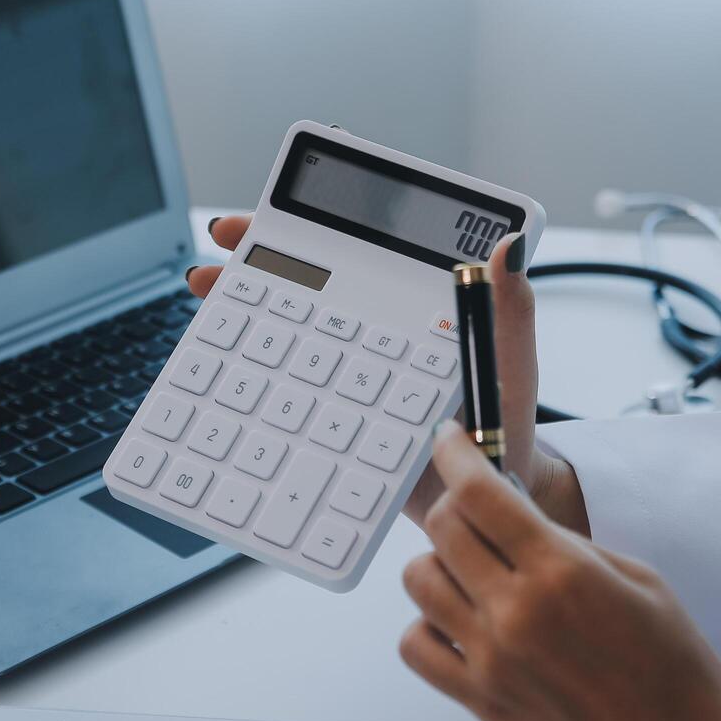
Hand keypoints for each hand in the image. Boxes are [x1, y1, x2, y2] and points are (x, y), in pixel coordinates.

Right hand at [190, 215, 588, 532]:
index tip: (262, 219)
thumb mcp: (512, 361)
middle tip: (216, 255)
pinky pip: (282, 396)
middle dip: (251, 265)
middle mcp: (367, 337)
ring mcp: (342, 379)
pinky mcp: (328, 421)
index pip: (352, 255)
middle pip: (303, 288)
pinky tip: (222, 374)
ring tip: (207, 292)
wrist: (483, 502)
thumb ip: (512, 308)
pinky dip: (246, 381)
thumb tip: (507, 246)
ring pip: (282, 336)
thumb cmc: (506, 425)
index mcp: (407, 311)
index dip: (305, 230)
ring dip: (238, 313)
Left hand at [400, 422, 720, 720]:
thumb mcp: (645, 583)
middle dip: (454, 505)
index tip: (448, 440)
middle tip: (477, 512)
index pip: (480, 492)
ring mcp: (491, 659)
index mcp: (563, 571)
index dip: (455, 454)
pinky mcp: (479, 701)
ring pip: (419, 581)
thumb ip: (572, 546)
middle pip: (443, 528)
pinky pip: (415, 646)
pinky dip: (427, 626)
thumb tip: (518, 520)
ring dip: (440, 565)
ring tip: (474, 575)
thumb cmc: (679, 677)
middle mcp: (516, 610)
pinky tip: (460, 626)